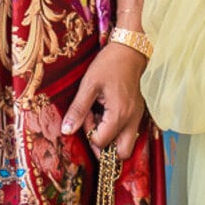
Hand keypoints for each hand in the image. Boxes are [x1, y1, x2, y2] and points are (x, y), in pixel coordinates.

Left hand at [63, 41, 147, 156]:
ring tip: (100, 117)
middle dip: (104, 146)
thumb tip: (66, 130)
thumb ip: (78, 110)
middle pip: (122, 153)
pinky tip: (108, 112)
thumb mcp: (89, 85)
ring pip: (126, 144)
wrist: (129, 51)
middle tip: (93, 126)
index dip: (89, 132)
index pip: (102, 142)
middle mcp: (132, 120)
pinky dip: (117, 129)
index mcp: (119, 115)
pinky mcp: (138, 113)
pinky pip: (129, 132)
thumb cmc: (109, 65)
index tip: (85, 114)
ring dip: (111, 138)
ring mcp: (137, 117)